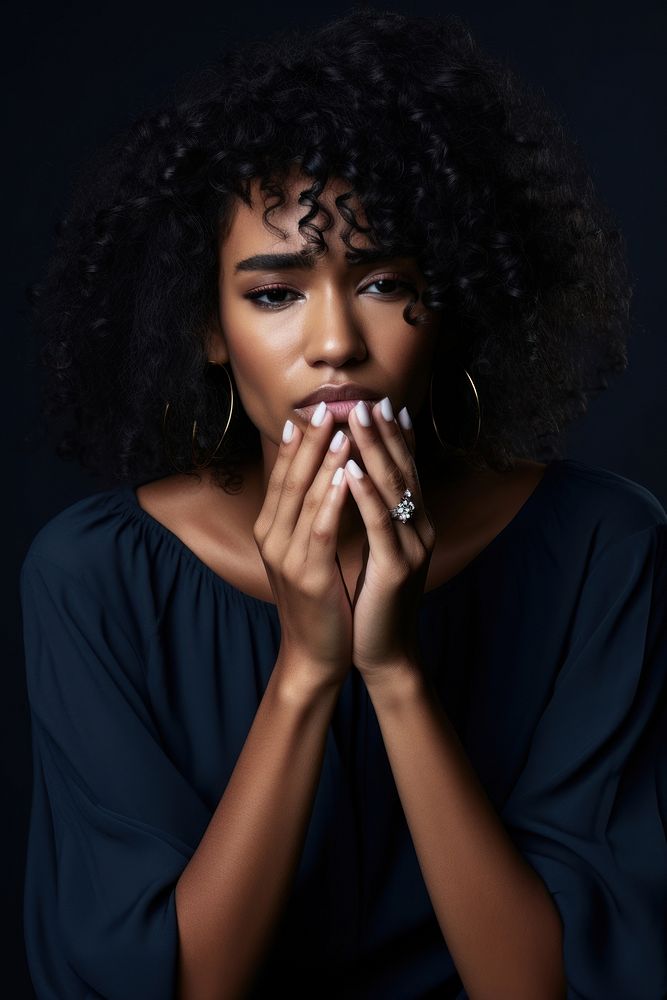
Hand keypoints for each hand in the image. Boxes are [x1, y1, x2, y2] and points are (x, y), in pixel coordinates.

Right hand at [253, 403, 353, 688]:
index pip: (284, 474)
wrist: (315, 653)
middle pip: (290, 477)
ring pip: (304, 497)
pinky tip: (346, 475)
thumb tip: (321, 474)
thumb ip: (307, 515)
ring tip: (342, 428)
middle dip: (310, 439)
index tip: (313, 408)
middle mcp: (272, 537)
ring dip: (324, 460)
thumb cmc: (319, 600)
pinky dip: (332, 498)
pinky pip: (320, 528)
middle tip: (327, 405)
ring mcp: (286, 556)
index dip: (298, 440)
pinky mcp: (308, 574)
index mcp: (271, 529)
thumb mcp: (306, 551)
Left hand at [344, 398, 435, 685]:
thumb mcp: (379, 550)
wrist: (383, 651)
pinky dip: (367, 494)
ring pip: (394, 489)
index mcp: (415, 524)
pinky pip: (381, 524)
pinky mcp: (398, 569)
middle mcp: (420, 529)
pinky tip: (352, 471)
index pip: (405, 470)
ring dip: (374, 450)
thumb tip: (363, 479)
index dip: (395, 436)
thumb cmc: (374, 599)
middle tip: (369, 398)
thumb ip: (377, 516)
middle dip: (384, 433)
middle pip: (403, 470)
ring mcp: (413, 547)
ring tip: (359, 419)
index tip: (381, 403)